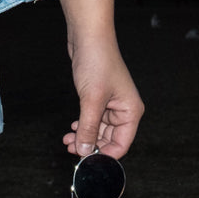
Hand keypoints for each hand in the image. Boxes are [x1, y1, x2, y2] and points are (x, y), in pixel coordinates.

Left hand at [64, 40, 143, 158]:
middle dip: (91, 146)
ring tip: (68, 140)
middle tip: (72, 149)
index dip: (105, 156)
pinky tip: (72, 128)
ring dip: (84, 136)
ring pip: (99, 129)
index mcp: (131, 111)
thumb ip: (88, 128)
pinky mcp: (98, 96)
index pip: (121, 144)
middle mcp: (123, 109)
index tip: (87, 162)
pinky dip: (82, 125)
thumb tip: (83, 152)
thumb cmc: (97, 61)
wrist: (88, 35)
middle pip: (109, 139)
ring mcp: (110, 102)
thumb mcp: (91, 100)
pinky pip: (92, 118)